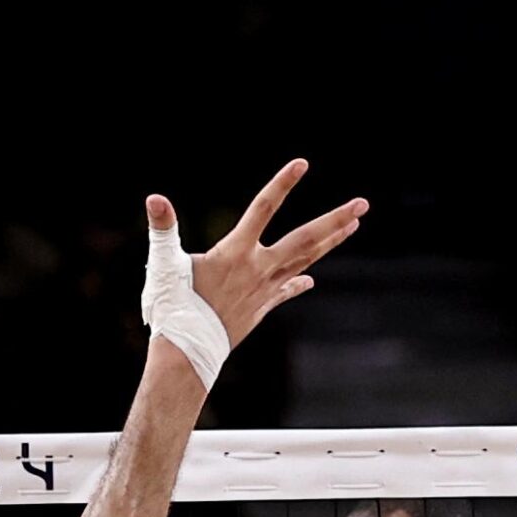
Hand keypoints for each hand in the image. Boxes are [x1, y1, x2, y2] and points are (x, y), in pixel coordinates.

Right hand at [150, 159, 365, 349]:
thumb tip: (154, 198)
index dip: (282, 185)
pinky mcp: (261, 308)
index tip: (302, 164)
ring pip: (305, 261)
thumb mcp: (165, 263)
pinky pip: (287, 291)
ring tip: (353, 226)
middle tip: (362, 205)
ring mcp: (264, 290)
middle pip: (306, 239)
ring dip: (330, 242)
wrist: (187, 353)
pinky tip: (311, 281)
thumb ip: (163, 228)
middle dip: (335, 220)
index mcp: (236, 252)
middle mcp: (258, 269)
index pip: (263, 209)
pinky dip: (300, 283)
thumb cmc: (174, 307)